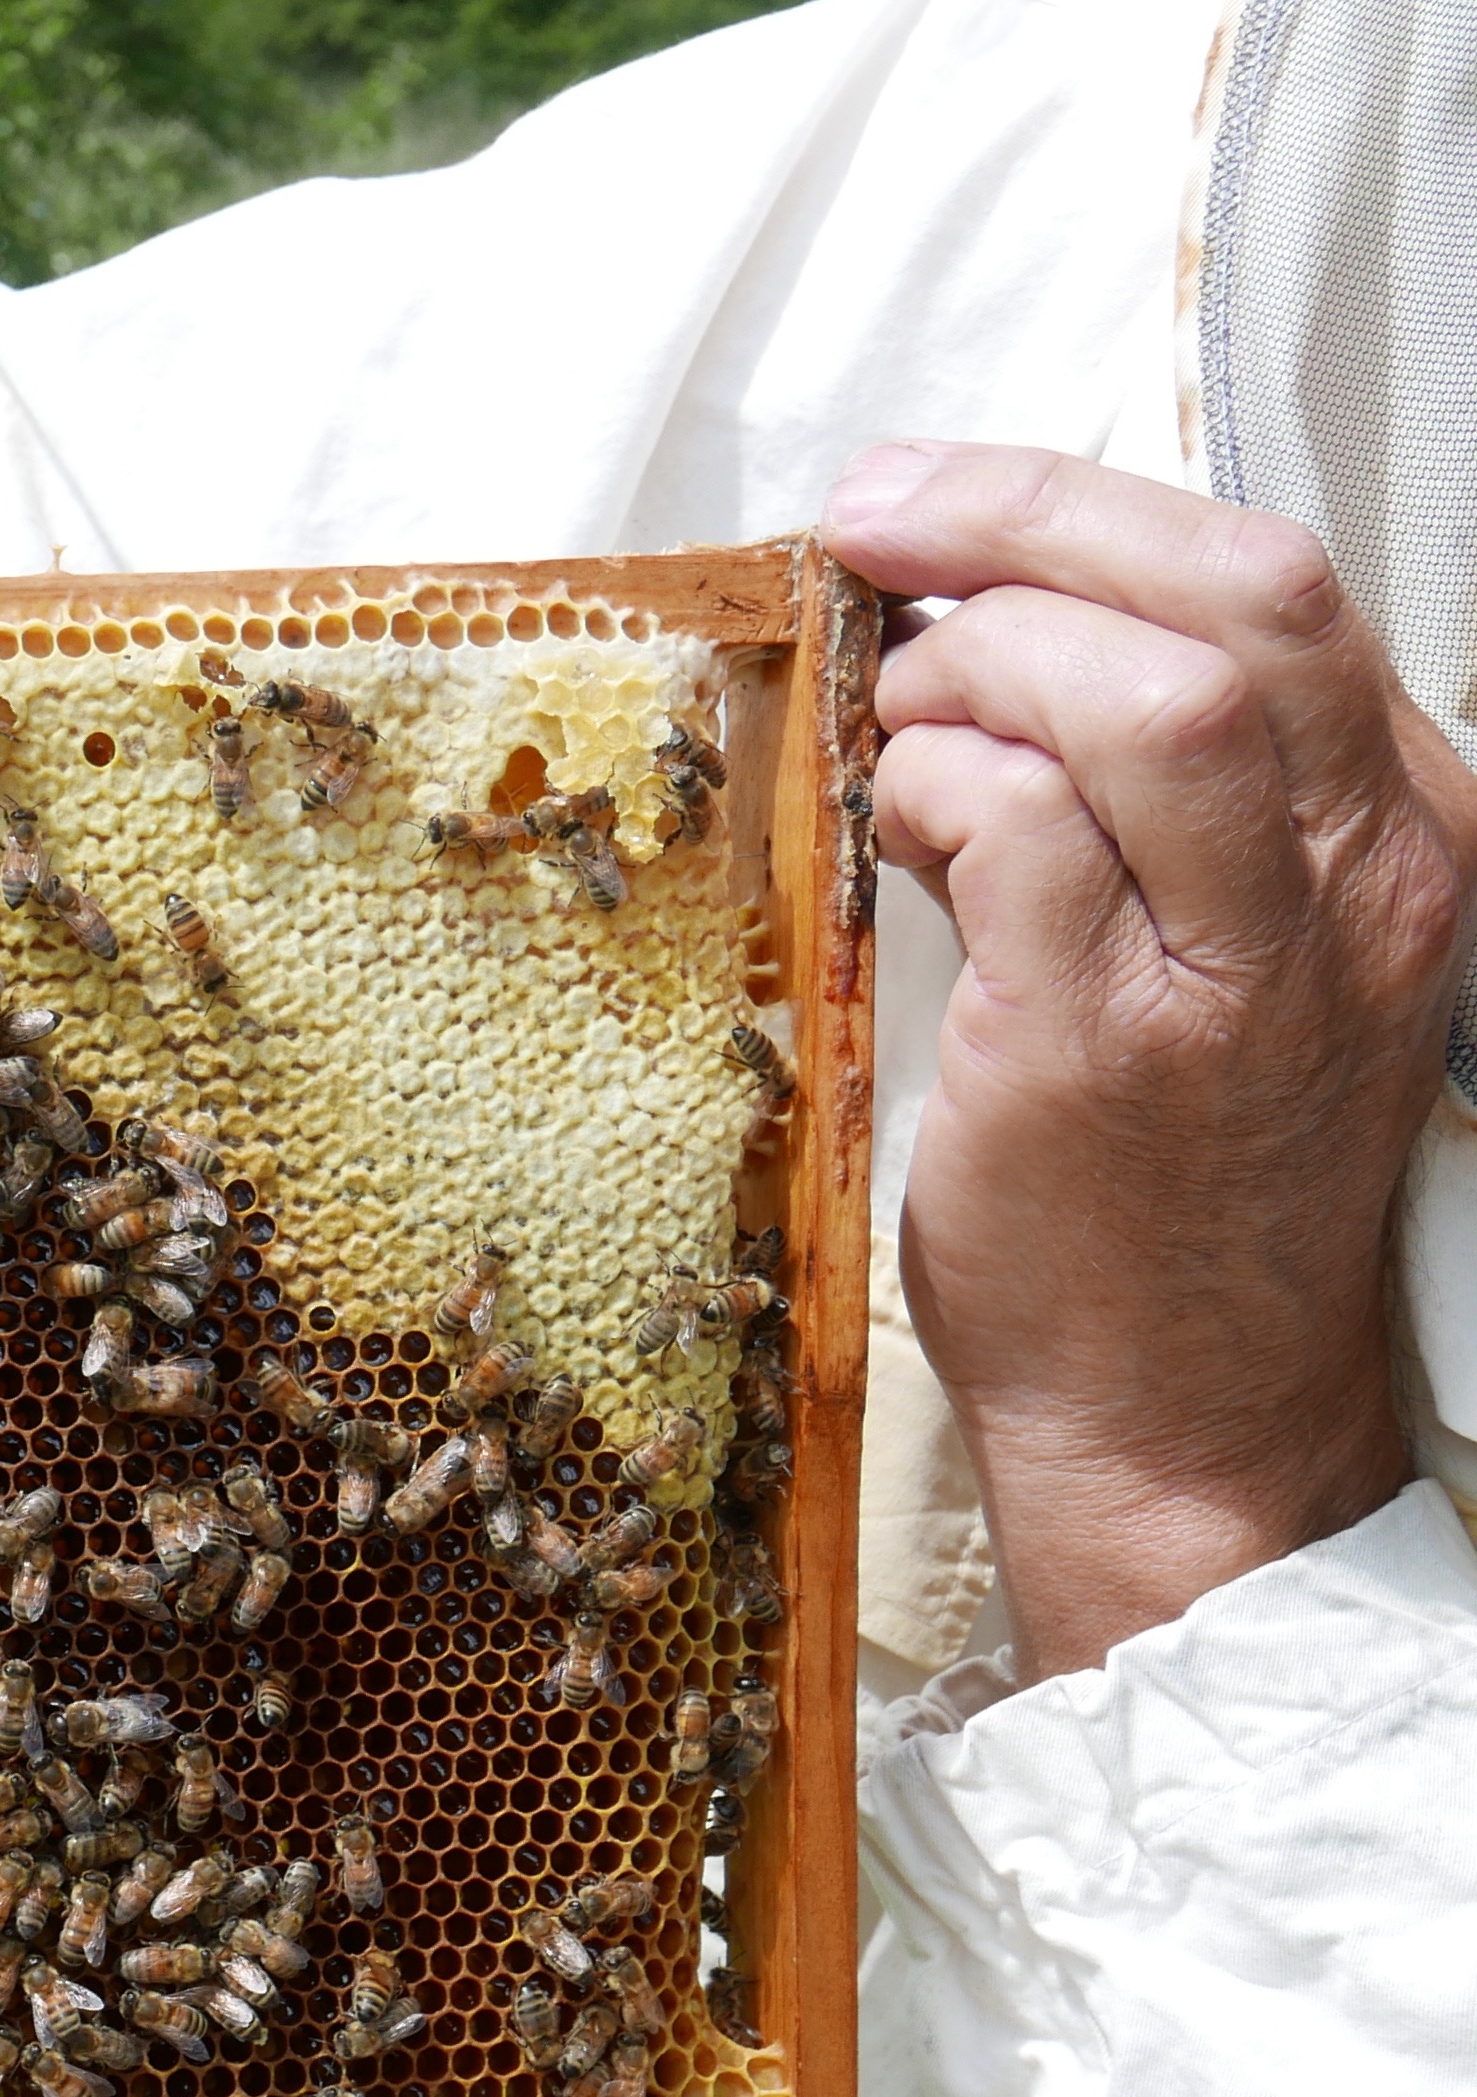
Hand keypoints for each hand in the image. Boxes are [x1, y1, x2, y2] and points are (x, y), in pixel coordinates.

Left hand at [824, 441, 1476, 1679]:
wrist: (1188, 1412)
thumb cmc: (1182, 1180)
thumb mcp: (1237, 948)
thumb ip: (1151, 793)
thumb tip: (976, 636)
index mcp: (1405, 828)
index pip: (1278, 583)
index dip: (1081, 507)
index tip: (936, 497)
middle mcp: (1359, 879)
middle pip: (1237, 595)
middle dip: (1028, 522)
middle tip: (878, 530)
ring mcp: (1247, 965)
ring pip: (1143, 696)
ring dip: (974, 666)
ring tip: (897, 719)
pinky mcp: (1107, 1044)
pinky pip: (1015, 831)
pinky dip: (928, 791)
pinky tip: (893, 834)